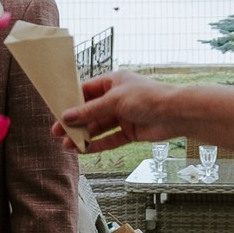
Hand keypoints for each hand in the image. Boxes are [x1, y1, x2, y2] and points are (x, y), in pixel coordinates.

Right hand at [57, 70, 177, 152]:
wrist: (176, 114)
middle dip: (75, 122)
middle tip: (57, 132)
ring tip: (68, 145)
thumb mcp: (114, 101)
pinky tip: (85, 150)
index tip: (57, 112)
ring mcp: (124, 116)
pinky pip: (110, 139)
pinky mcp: (130, 131)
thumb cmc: (148, 97)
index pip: (86, 91)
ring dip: (84, 135)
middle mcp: (117, 98)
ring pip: (99, 127)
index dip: (71, 102)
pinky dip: (98, 144)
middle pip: (90, 111)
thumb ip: (89, 111)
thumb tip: (66, 117)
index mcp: (113, 82)